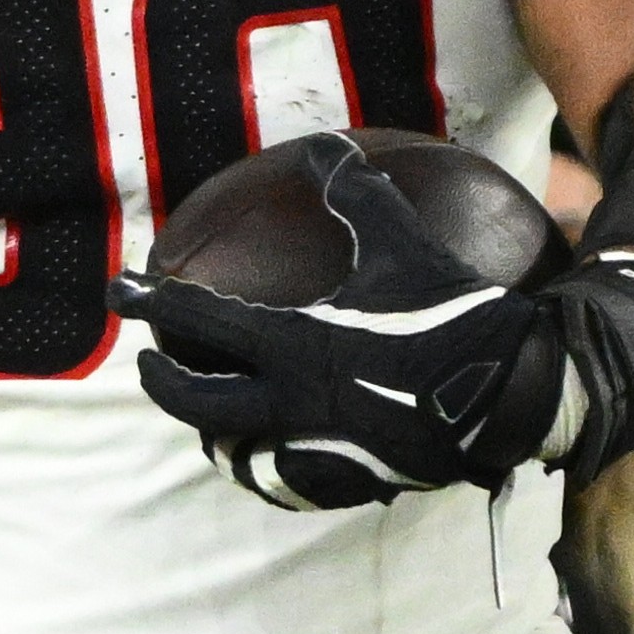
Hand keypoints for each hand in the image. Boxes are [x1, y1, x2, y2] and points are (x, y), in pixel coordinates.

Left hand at [119, 245, 633, 508]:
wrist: (514, 394)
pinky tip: (267, 458)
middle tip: (148, 360)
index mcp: (296, 343)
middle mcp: (293, 404)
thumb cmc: (456, 313)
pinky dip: (265, 470)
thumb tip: (327, 149)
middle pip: (195, 403)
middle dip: (160, 381)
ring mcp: (319, 450)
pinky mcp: (349, 479)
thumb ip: (359, 196)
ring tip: (205, 415)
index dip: (151, 300)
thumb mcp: (406, 244)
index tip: (119, 288)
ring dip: (210, 434)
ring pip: (235, 454)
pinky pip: (286, 484)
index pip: (198, 319)